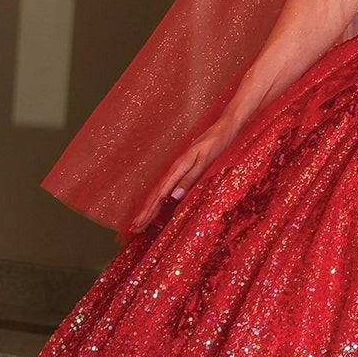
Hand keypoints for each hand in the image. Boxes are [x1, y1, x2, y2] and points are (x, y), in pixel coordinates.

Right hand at [127, 117, 239, 233]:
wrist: (223, 128)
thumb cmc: (216, 144)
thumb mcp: (205, 161)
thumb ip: (190, 178)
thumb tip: (173, 197)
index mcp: (178, 168)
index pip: (159, 195)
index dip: (148, 211)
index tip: (138, 224)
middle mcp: (175, 169)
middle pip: (156, 195)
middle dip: (144, 212)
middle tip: (134, 228)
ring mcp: (178, 169)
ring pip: (160, 192)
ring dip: (150, 207)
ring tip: (141, 221)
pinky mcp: (184, 169)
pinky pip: (167, 187)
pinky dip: (160, 199)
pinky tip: (159, 205)